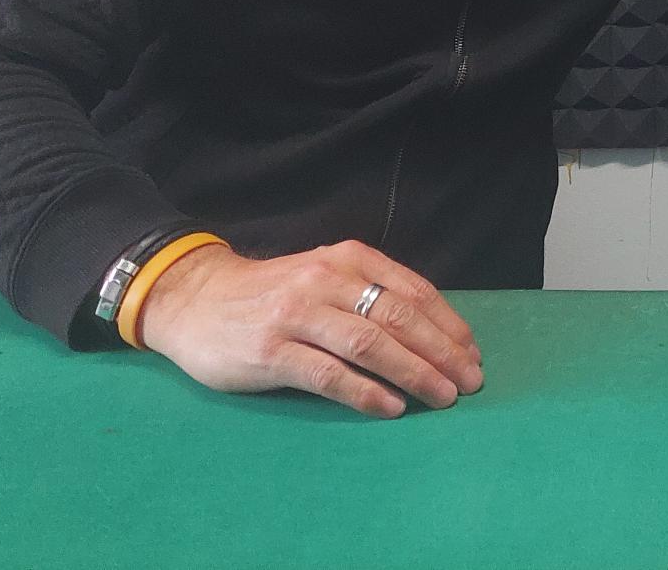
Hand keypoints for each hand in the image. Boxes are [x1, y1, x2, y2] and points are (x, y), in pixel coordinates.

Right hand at [137, 239, 483, 417]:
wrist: (195, 300)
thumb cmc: (272, 294)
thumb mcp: (325, 276)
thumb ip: (370, 295)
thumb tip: (432, 335)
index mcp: (348, 260)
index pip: (414, 293)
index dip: (449, 326)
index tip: (472, 355)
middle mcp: (327, 280)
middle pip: (399, 319)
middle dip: (442, 353)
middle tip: (470, 382)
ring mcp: (297, 314)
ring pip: (371, 345)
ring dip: (414, 373)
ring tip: (442, 397)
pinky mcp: (271, 351)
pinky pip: (329, 374)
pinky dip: (366, 393)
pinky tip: (392, 408)